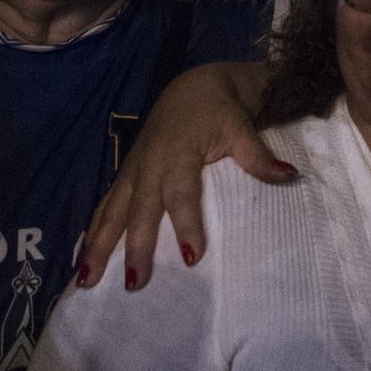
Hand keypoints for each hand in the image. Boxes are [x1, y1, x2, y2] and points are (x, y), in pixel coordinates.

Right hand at [76, 61, 286, 291]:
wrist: (191, 88)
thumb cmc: (219, 111)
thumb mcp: (241, 127)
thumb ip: (259, 155)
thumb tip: (289, 175)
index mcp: (178, 155)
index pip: (182, 195)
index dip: (186, 224)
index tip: (192, 257)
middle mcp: (149, 167)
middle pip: (139, 211)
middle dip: (135, 247)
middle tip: (135, 283)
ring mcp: (132, 172)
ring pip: (110, 212)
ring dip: (97, 246)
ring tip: (85, 281)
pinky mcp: (125, 176)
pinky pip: (104, 207)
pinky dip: (91, 232)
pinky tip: (82, 260)